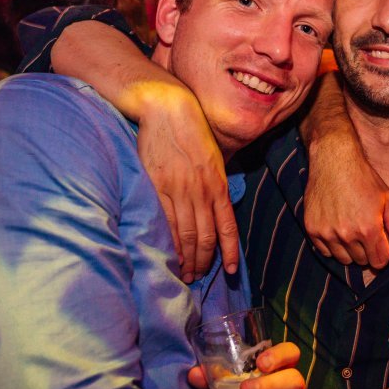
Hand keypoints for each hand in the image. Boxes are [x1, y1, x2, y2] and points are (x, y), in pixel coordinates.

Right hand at [137, 84, 237, 281]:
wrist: (169, 110)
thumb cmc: (193, 132)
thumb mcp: (215, 159)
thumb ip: (215, 184)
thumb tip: (218, 207)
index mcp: (219, 185)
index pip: (228, 227)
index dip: (230, 252)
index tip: (231, 271)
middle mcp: (203, 192)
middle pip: (206, 237)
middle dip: (204, 261)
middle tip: (198, 277)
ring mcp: (180, 191)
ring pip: (187, 234)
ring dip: (187, 258)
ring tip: (184, 273)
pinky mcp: (158, 187)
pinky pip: (166, 221)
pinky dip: (169, 242)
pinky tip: (168, 254)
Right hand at [301, 73, 388, 268]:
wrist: (334, 160)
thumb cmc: (365, 179)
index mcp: (369, 229)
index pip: (379, 262)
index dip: (383, 253)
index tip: (380, 241)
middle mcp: (347, 235)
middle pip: (361, 261)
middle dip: (367, 250)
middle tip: (366, 229)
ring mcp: (327, 233)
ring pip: (342, 260)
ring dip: (350, 250)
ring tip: (351, 227)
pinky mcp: (312, 229)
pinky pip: (325, 252)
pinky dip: (332, 245)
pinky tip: (337, 226)